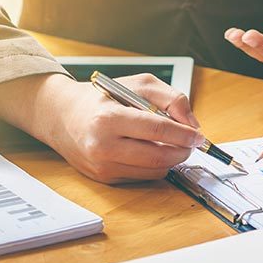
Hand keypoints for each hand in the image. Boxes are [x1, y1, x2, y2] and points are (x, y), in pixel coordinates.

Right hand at [0, 73, 203, 183]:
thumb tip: (192, 124)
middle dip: (182, 151)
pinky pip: (142, 176)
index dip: (184, 134)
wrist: (63, 117)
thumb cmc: (102, 98)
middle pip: (158, 156)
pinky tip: (150, 151)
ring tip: (172, 144)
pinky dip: (154, 165)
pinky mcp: (104, 178)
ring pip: (154, 171)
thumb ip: (170, 98)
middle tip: (190, 143)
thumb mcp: (137, 84)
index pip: (157, 130)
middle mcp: (102, 146)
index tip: (198, 136)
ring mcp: (102, 166)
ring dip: (170, 159)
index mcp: (109, 118)